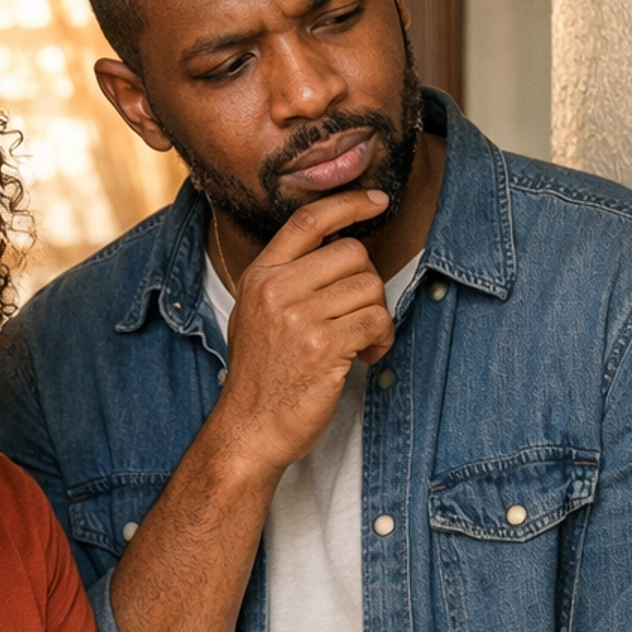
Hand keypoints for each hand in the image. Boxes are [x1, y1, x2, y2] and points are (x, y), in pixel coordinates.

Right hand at [212, 189, 393, 477]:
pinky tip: (366, 356)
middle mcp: (277, 289)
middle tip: (359, 316)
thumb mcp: (256, 314)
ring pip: (370, 287)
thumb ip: (287, 279)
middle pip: (353, 254)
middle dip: (367, 284)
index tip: (377, 202)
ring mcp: (299, 317)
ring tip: (360, 343)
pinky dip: (382, 339)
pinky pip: (376, 321)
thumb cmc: (261, 377)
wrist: (249, 430)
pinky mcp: (323, 347)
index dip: (349, 204)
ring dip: (377, 316)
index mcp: (260, 275)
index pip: (310, 220)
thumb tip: (340, 248)